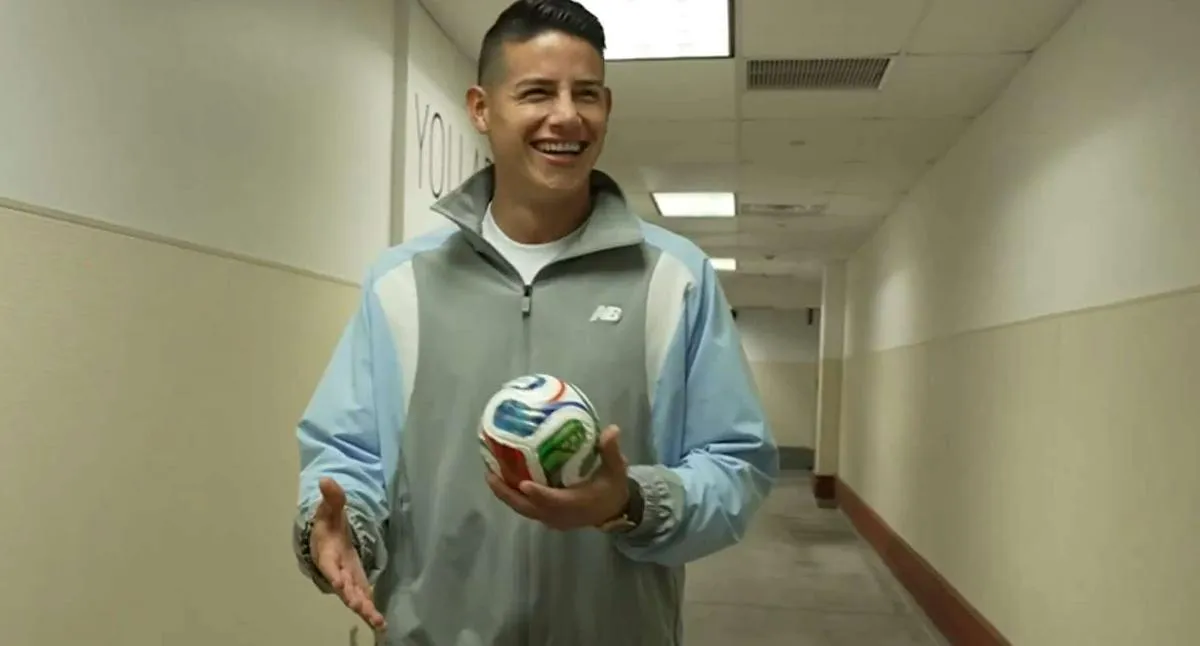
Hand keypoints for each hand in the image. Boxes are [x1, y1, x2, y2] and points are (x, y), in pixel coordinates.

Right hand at [310, 478, 386, 630]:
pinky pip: (363, 598)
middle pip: (344, 587)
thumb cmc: (327, 524)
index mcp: (328, 554)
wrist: (326, 538)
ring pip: (355, 598)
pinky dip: (370, 610)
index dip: (334, 574)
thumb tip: (326, 480)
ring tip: (378, 623)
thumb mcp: (329, 508)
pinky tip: (382, 623)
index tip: (339, 583)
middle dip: (352, 597)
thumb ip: (332, 497)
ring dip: (365, 609)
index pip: (330, 566)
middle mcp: (337, 571)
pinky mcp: (357, 583)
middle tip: (362, 607)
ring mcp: (348, 580)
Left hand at [486, 425, 629, 530]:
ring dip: (506, 495)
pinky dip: (514, 497)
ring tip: (490, 475)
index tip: (523, 483)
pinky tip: (503, 480)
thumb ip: (612, 452)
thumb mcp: (616, 470)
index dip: (539, 494)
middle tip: (490, 475)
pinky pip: (527, 508)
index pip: (554, 501)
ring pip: (524, 509)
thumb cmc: (612, 489)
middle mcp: (560, 515)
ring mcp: (552, 518)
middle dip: (508, 494)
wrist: (614, 511)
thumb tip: (612, 430)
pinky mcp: (548, 517)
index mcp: (576, 504)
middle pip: (528, 508)